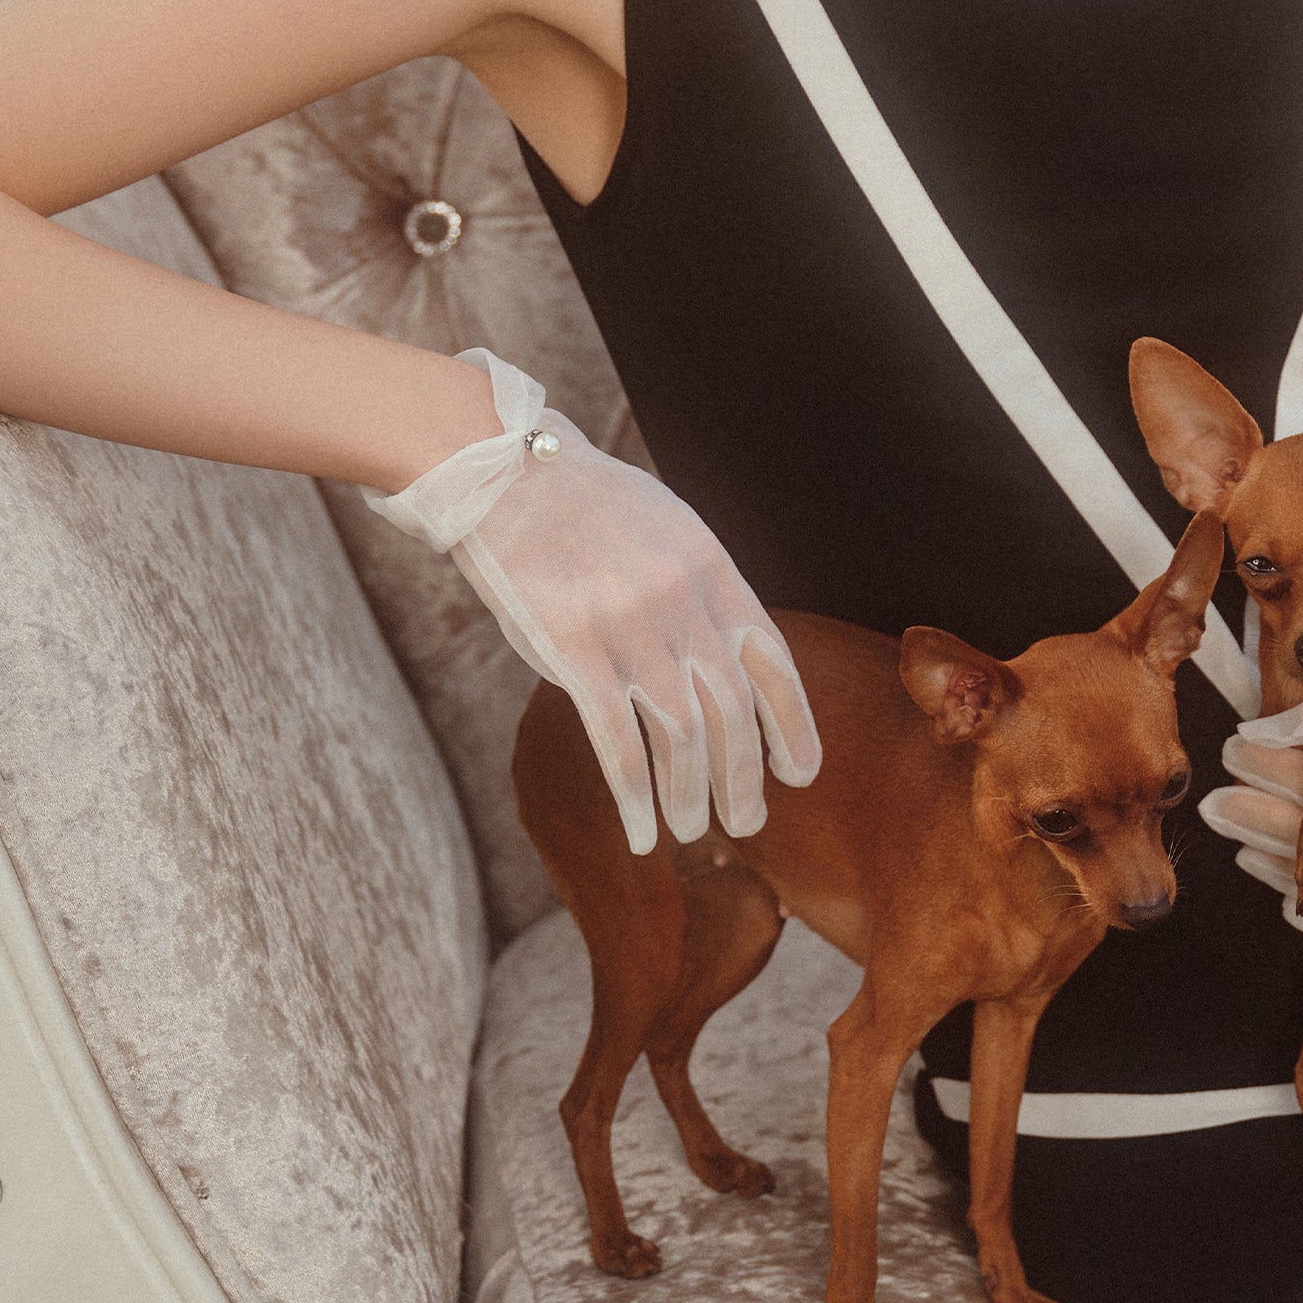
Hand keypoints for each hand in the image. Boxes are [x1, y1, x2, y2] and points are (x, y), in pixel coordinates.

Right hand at [365, 351, 819, 854]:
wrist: (502, 470)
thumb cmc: (583, 506)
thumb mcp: (667, 530)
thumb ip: (700, 591)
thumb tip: (723, 653)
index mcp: (714, 574)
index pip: (774, 665)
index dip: (793, 726)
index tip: (800, 772)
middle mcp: (684, 606)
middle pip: (733, 714)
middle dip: (744, 779)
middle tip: (747, 823)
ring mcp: (632, 631)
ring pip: (683, 740)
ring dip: (692, 796)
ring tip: (693, 833)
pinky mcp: (575, 653)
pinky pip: (618, 746)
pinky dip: (636, 799)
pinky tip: (641, 833)